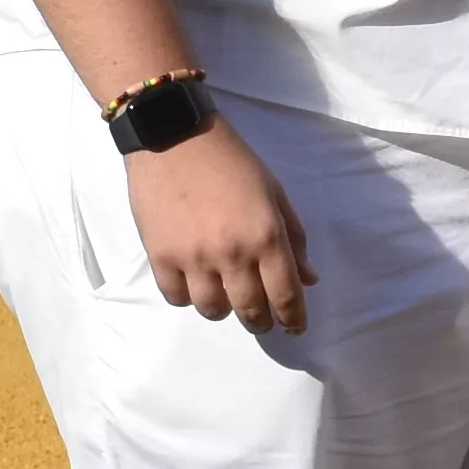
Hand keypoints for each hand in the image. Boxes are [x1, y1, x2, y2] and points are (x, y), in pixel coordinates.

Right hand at [130, 126, 310, 332]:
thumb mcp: (275, 194)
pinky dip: (189, 298)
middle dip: (261, 322)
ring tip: (228, 298)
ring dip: (224, 310)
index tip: (295, 328)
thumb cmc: (233, 162)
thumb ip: (294, 240)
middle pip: (249, 309)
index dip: (293, 318)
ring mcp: (193, 258)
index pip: (285, 294)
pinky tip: (196, 285)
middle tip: (263, 321)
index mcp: (266, 237)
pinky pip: (176, 297)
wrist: (175, 139)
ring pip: (212, 309)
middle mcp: (231, 254)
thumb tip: (308, 279)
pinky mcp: (160, 256)